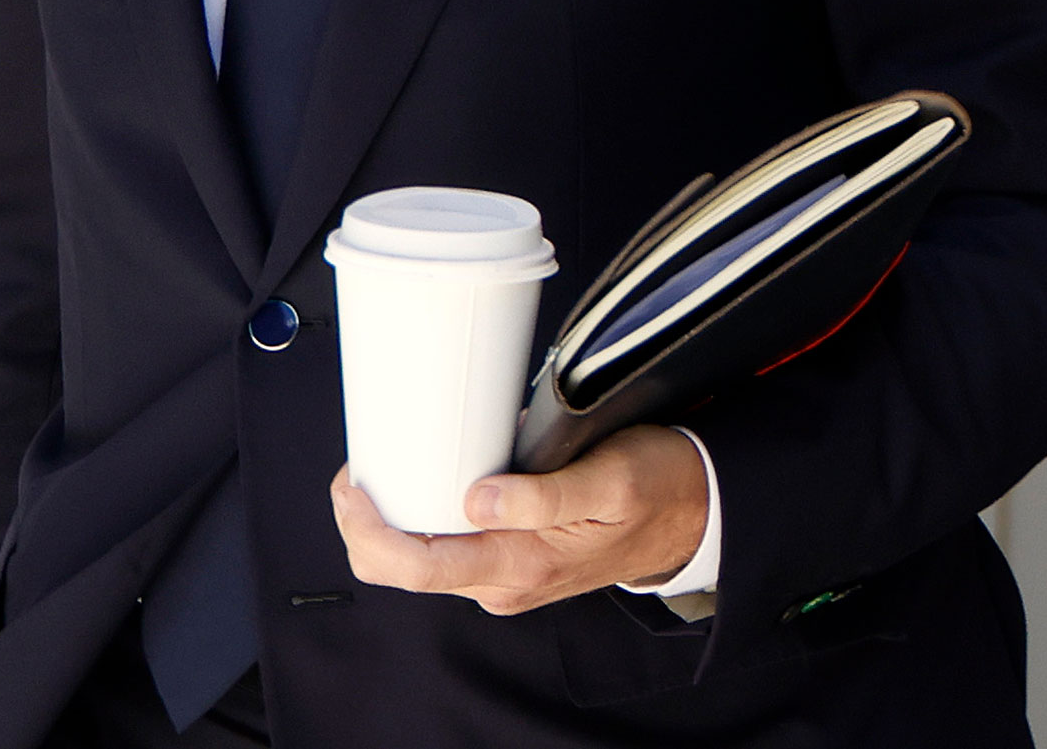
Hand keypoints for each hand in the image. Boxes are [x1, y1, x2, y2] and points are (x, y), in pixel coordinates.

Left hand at [330, 425, 708, 615]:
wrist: (692, 512)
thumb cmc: (653, 487)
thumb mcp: (608, 478)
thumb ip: (541, 495)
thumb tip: (477, 498)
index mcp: (521, 565)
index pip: (418, 567)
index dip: (370, 532)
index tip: (353, 487)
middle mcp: (504, 580)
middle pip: (406, 569)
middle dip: (367, 525)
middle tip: (358, 471)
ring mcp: (504, 574)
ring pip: (422, 558)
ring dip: (392, 518)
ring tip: (383, 467)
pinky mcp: (509, 558)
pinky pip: (447, 546)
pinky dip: (420, 516)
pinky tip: (420, 478)